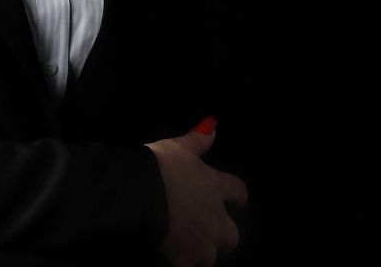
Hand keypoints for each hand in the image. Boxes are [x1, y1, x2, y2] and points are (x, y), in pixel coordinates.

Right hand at [145, 117, 248, 266]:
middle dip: (224, 236)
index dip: (238, 197)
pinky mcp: (186, 258)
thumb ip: (197, 140)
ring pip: (212, 256)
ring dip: (203, 254)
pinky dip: (184, 264)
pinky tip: (174, 261)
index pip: (237, 191)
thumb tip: (212, 126)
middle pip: (232, 235)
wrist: (141, 194)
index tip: (239, 200)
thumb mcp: (178, 147)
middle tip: (211, 234)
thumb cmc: (158, 168)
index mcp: (212, 186)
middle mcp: (213, 216)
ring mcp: (201, 240)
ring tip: (190, 252)